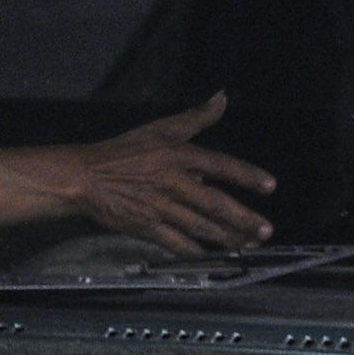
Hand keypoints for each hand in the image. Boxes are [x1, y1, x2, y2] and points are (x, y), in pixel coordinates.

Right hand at [64, 93, 276, 252]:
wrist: (84, 176)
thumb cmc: (122, 152)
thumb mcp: (161, 128)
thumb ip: (196, 116)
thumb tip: (221, 98)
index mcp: (178, 155)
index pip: (220, 164)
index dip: (247, 175)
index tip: (269, 185)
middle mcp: (172, 182)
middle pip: (215, 203)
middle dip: (244, 218)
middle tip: (265, 230)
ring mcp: (159, 206)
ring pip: (201, 226)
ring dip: (227, 237)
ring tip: (247, 244)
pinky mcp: (146, 227)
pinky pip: (176, 243)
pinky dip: (195, 251)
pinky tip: (210, 256)